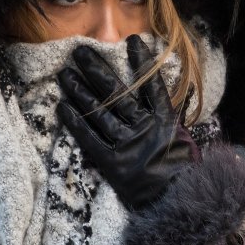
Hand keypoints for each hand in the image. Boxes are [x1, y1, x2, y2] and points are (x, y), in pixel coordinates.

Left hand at [57, 35, 196, 208]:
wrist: (178, 203)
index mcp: (166, 120)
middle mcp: (146, 128)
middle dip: (96, 69)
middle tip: (79, 51)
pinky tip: (62, 107)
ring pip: (100, 111)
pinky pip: (90, 138)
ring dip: (79, 91)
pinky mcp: (113, 163)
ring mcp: (129, 145)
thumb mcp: (182, 137)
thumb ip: (169, 114)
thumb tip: (160, 91)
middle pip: (117, 92)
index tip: (131, 41)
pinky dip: (75, 122)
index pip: (152, 84)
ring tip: (64, 74)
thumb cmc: (180, 169)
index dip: (142, 62)